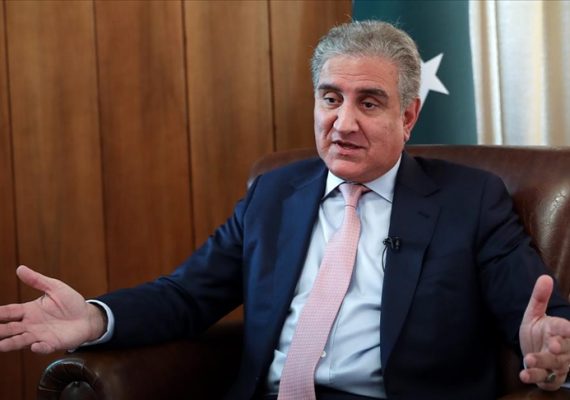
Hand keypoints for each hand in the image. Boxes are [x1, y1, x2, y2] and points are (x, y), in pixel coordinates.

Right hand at [0, 265, 106, 353]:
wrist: (87, 316)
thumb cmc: (70, 302)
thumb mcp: (54, 288)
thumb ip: (37, 280)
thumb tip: (20, 268)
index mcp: (29, 310)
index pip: (9, 312)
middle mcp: (30, 325)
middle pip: (10, 328)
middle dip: (0, 330)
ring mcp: (40, 335)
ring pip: (21, 340)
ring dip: (11, 343)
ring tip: (1, 345)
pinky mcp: (52, 343)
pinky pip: (44, 347)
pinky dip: (39, 348)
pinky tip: (35, 346)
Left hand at [519, 275, 569, 389]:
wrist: (534, 353)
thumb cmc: (538, 332)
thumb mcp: (535, 314)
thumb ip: (539, 298)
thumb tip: (544, 277)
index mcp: (561, 330)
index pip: (566, 329)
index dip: (566, 329)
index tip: (566, 329)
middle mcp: (563, 349)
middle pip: (566, 349)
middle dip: (560, 348)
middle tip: (551, 346)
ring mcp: (557, 364)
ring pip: (554, 365)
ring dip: (542, 362)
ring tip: (528, 359)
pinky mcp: (549, 377)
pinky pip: (544, 379)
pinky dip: (534, 377)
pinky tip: (523, 375)